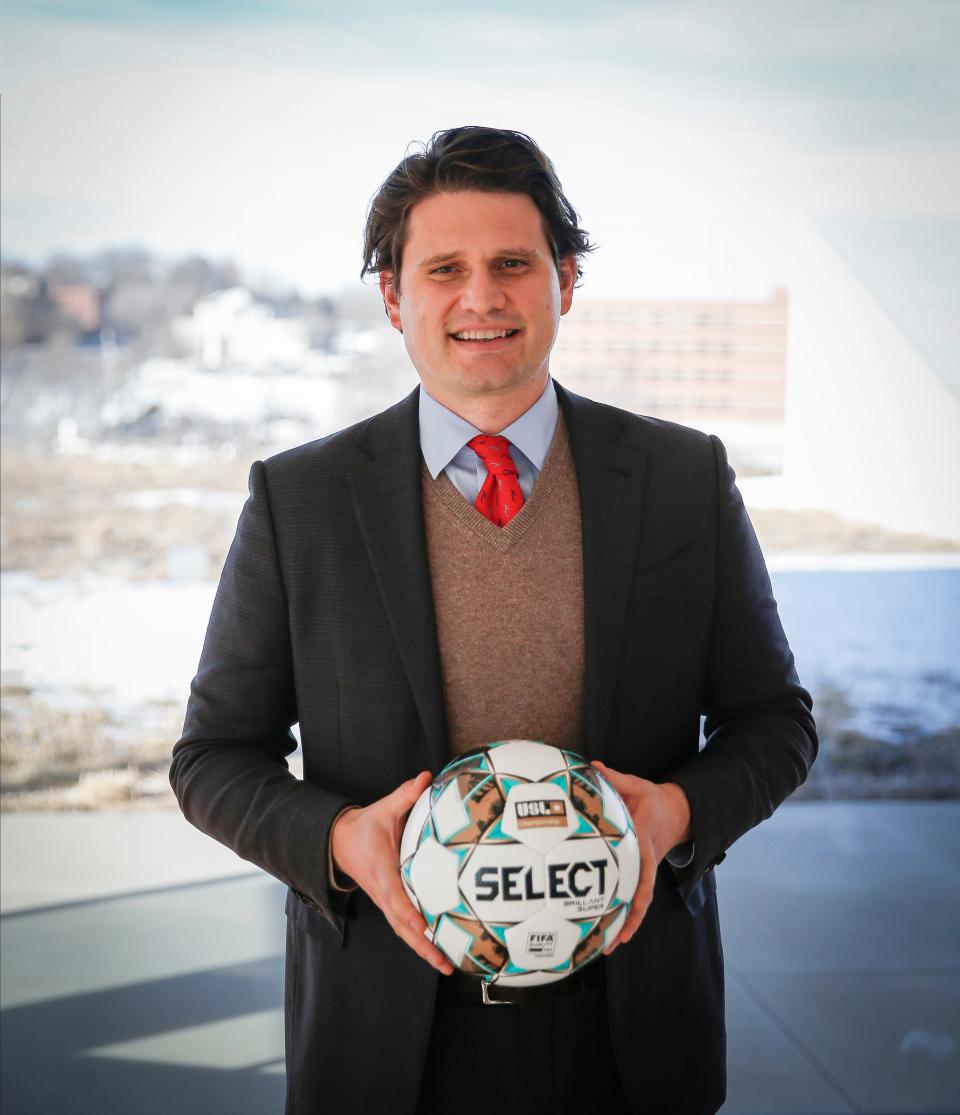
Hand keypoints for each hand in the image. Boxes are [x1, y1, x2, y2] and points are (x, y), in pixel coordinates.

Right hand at [330, 770, 453, 975]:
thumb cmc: (364, 827)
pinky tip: (439, 949)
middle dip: (423, 945)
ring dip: (423, 949)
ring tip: (447, 965)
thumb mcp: (383, 809)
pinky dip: (420, 940)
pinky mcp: (389, 904)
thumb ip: (406, 794)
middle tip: (445, 962)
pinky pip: (405, 926)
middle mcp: (383, 893)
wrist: (338, 843)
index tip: (427, 927)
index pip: (397, 897)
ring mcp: (385, 902)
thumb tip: (425, 776)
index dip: (411, 914)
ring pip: (404, 932)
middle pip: (403, 926)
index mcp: (382, 872)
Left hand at [590, 760, 690, 956]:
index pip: (644, 871)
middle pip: (641, 898)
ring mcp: (643, 871)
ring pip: (636, 903)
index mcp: (644, 844)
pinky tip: (603, 927)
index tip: (631, 905)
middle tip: (613, 943)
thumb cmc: (653, 800)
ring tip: (607, 947)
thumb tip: (593, 766)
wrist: (676, 811)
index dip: (638, 890)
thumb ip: (615, 778)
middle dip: (630, 921)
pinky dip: (620, 912)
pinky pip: (629, 895)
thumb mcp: (637, 786)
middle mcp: (646, 863)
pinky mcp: (637, 873)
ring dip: (625, 924)